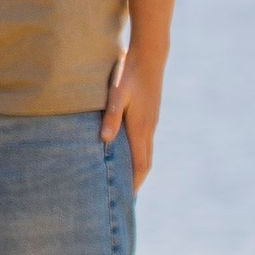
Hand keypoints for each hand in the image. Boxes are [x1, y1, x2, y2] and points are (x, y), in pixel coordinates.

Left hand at [100, 48, 160, 189]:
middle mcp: (149, 128)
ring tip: (127, 181)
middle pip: (145, 161)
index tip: (128, 199)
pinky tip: (128, 154)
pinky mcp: (149, 114)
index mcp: (141, 127)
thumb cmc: (129, 74)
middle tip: (127, 198)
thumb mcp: (116, 94)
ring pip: (145, 151)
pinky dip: (138, 154)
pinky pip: (145, 141)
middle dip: (136, 180)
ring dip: (137, 168)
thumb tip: (104, 139)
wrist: (149, 56)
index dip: (134, 182)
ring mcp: (151, 121)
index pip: (140, 163)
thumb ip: (111, 116)